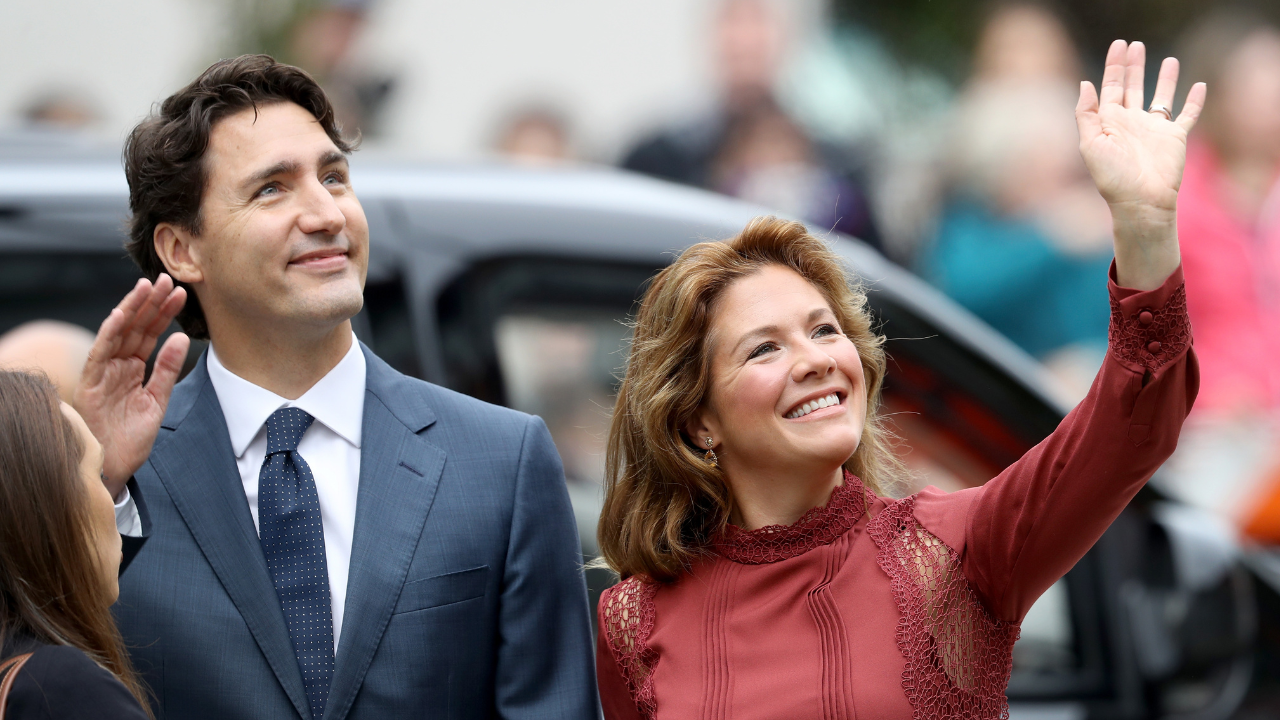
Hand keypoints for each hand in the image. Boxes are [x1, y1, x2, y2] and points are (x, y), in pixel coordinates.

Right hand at [74, 275, 188, 498]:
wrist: (115, 466)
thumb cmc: (133, 437)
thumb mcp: (158, 400)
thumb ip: (167, 369)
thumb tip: (181, 338)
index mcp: (133, 369)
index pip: (150, 334)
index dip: (164, 313)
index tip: (181, 293)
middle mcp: (117, 366)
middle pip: (135, 328)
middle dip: (150, 303)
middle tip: (167, 279)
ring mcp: (103, 373)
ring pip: (118, 334)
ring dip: (131, 309)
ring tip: (146, 287)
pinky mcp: (90, 383)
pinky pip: (100, 353)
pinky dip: (109, 333)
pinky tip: (120, 315)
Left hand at [1076, 40, 1206, 289]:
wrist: (1140, 202)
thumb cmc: (1112, 177)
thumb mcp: (1090, 144)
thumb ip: (1086, 113)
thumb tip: (1085, 83)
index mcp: (1110, 122)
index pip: (1111, 86)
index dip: (1114, 65)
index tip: (1118, 44)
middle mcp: (1132, 122)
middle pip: (1133, 86)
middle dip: (1133, 66)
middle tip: (1135, 45)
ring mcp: (1154, 129)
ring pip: (1161, 97)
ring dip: (1164, 79)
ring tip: (1169, 59)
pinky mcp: (1175, 137)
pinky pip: (1187, 115)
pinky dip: (1194, 101)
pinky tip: (1198, 86)